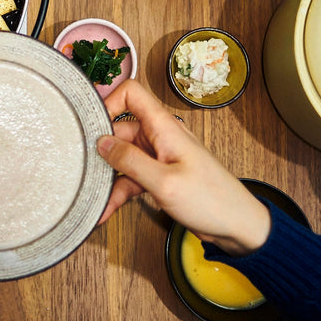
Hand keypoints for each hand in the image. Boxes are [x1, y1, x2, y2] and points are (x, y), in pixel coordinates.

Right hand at [96, 79, 270, 254]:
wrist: (237, 226)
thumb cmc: (212, 200)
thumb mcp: (164, 182)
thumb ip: (130, 161)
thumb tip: (102, 143)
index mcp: (165, 128)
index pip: (133, 94)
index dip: (109, 101)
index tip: (91, 123)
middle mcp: (161, 138)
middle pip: (120, 130)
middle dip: (101, 150)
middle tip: (83, 168)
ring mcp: (160, 158)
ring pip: (123, 158)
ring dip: (108, 178)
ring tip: (94, 197)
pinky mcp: (160, 177)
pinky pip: (131, 178)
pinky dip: (119, 192)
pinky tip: (106, 209)